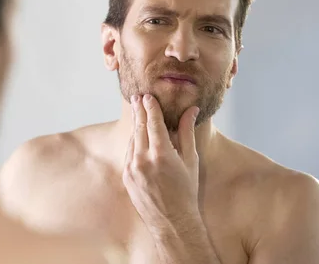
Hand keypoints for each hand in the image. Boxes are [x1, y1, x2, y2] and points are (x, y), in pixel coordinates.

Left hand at [123, 94, 200, 237]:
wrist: (173, 222)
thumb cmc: (187, 192)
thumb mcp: (191, 161)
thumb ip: (187, 133)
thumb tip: (191, 110)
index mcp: (162, 154)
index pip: (153, 122)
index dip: (150, 107)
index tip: (148, 96)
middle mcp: (143, 160)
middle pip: (139, 127)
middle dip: (139, 111)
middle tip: (137, 97)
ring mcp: (132, 169)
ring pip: (132, 140)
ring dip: (136, 126)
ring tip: (138, 112)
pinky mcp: (127, 177)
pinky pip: (129, 154)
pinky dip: (134, 143)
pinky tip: (138, 137)